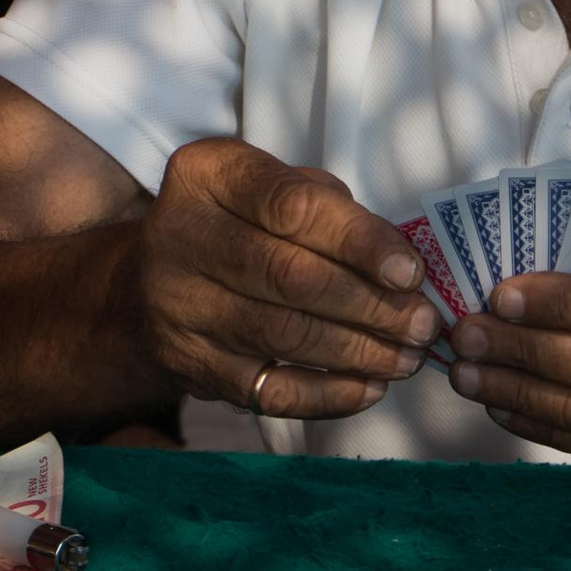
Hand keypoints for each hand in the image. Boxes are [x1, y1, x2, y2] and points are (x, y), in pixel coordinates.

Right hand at [138, 138, 438, 419]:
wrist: (147, 282)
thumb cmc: (238, 223)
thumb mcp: (273, 187)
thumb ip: (332, 212)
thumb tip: (402, 267)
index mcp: (206, 175)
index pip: (289, 206)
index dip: (357, 241)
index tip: (410, 271)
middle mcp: (180, 235)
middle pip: (289, 276)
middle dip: (369, 305)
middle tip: (423, 323)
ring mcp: (178, 306)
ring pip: (284, 336)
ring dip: (359, 352)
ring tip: (409, 357)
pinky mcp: (189, 365)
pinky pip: (268, 391)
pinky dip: (327, 395)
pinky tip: (369, 388)